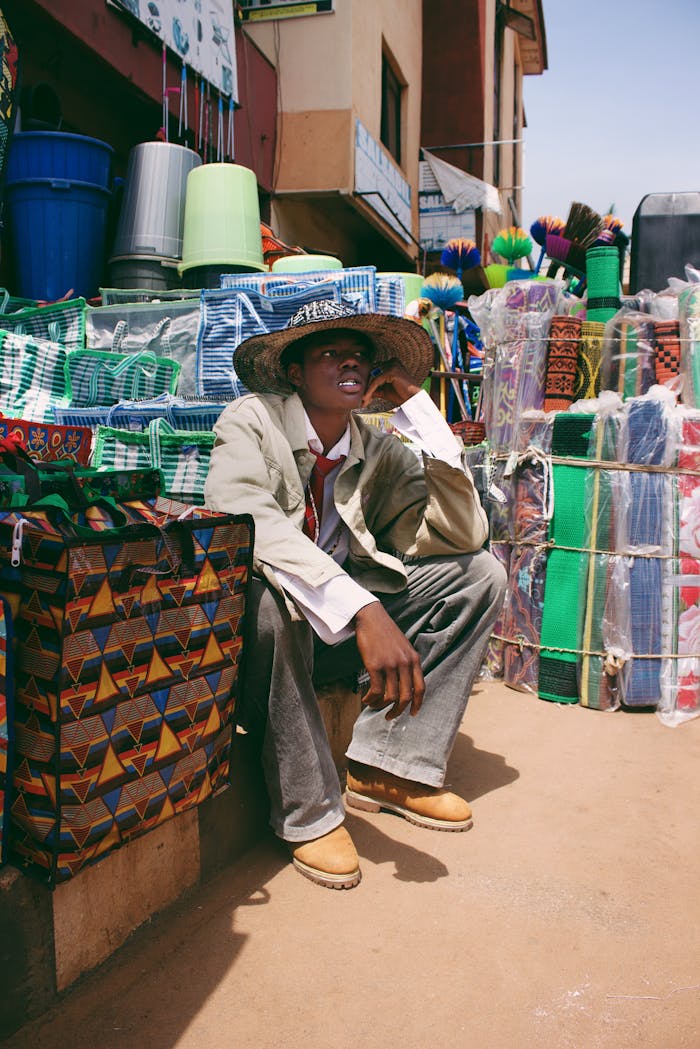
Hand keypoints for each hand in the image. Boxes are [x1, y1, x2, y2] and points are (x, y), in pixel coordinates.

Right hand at [353, 602, 424, 719]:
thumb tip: (404, 684)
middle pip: (406, 696)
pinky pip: (376, 690)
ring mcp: (390, 665)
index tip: (413, 714)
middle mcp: (404, 663)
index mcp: (414, 659)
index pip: (421, 688)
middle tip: (389, 716)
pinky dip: (371, 699)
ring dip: (381, 706)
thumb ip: (407, 663)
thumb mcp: (403, 647)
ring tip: (373, 706)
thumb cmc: (385, 633)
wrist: (371, 618)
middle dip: (398, 711)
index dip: (418, 704)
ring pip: (390, 696)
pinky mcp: (375, 665)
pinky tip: (366, 699)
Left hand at [361, 358, 421, 408]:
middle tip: (362, 399)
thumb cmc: (401, 395)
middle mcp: (392, 361)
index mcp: (391, 363)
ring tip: (364, 400)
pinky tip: (366, 398)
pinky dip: (370, 390)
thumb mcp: (384, 390)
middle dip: (367, 386)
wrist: (413, 400)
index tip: (363, 396)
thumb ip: (375, 387)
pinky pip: (376, 381)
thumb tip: (363, 390)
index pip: (374, 370)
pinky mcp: (391, 371)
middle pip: (372, 373)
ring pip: (373, 377)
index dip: (368, 383)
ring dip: (367, 390)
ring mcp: (392, 364)